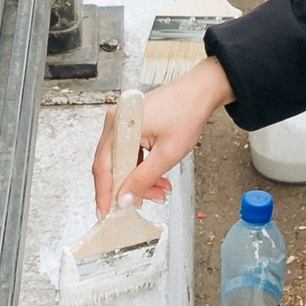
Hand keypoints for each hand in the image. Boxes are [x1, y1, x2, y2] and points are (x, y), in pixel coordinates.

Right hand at [91, 60, 231, 212]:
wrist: (201, 92)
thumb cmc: (187, 113)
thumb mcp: (166, 154)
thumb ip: (143, 179)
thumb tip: (124, 199)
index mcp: (120, 124)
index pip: (103, 167)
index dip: (104, 194)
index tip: (106, 213)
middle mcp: (117, 121)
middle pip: (112, 165)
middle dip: (128, 188)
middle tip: (141, 203)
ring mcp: (124, 122)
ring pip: (123, 161)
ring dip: (138, 179)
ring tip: (159, 190)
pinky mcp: (133, 125)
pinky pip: (130, 152)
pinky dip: (142, 167)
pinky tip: (157, 178)